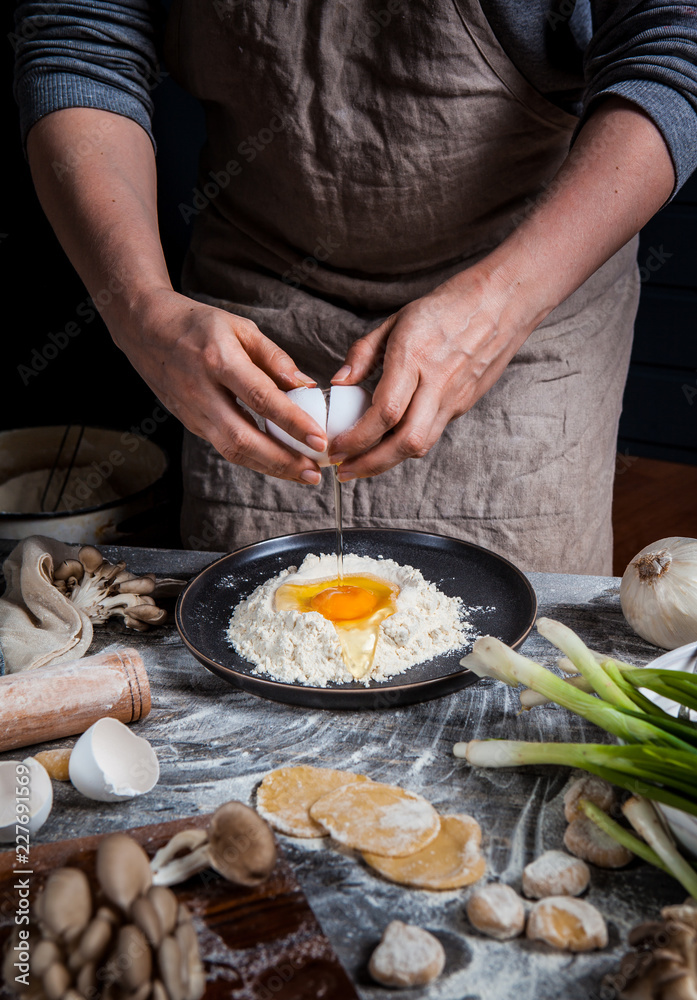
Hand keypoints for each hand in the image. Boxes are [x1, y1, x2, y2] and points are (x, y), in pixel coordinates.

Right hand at [112, 288, 325, 482]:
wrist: (146, 330)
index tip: (319, 439)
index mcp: (218, 360)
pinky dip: (255, 458)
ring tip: (303, 473)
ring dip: (271, 467)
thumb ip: (275, 359)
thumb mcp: (241, 328)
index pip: (261, 398)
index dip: (292, 422)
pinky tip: (279, 461)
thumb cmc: (198, 325)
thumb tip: (306, 386)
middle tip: (314, 472)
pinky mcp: (191, 424)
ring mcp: (193, 412)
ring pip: (233, 451)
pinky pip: (225, 447)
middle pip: (244, 438)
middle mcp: (202, 392)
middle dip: (283, 460)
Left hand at [328, 265, 532, 479]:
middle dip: (371, 463)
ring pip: (422, 445)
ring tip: (361, 464)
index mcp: (415, 357)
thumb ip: (364, 352)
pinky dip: (406, 444)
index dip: (358, 437)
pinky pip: (432, 433)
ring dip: (388, 462)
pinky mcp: (464, 404)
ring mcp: (454, 397)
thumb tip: (340, 382)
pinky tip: (388, 442)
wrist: (501, 304)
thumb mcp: (396, 320)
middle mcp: (437, 383)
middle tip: (344, 470)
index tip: (336, 446)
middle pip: (406, 441)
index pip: (385, 412)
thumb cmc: (446, 307)